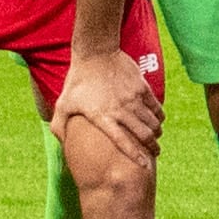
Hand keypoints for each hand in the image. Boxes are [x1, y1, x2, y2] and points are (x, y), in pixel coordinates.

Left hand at [52, 46, 160, 162]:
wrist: (96, 53)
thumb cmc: (77, 81)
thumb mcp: (62, 104)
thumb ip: (59, 127)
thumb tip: (61, 145)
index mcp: (102, 117)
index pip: (122, 141)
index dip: (135, 156)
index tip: (144, 166)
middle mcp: (120, 109)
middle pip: (143, 134)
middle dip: (151, 147)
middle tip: (154, 154)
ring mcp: (133, 98)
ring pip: (152, 122)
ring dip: (156, 133)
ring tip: (155, 138)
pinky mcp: (142, 88)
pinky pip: (156, 107)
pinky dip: (159, 117)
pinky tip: (157, 121)